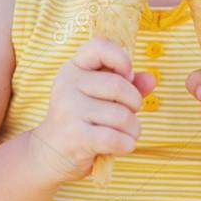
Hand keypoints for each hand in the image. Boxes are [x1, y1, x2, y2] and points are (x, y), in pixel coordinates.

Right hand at [28, 37, 156, 184]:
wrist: (49, 154)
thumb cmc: (83, 119)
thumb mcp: (101, 96)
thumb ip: (128, 84)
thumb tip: (151, 79)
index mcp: (74, 68)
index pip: (98, 46)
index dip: (121, 58)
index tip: (127, 76)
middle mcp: (68, 85)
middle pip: (118, 86)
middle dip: (134, 103)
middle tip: (129, 113)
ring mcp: (69, 111)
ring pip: (121, 115)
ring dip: (133, 129)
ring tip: (127, 133)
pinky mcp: (75, 137)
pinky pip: (115, 138)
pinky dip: (127, 144)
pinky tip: (123, 146)